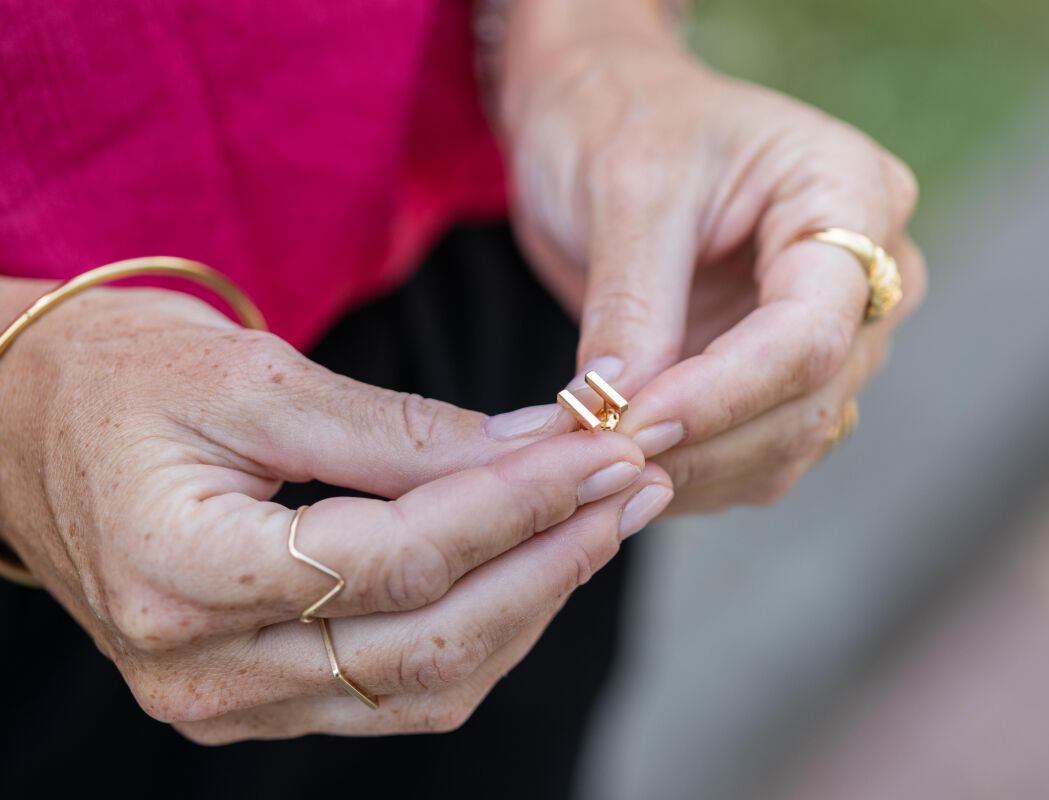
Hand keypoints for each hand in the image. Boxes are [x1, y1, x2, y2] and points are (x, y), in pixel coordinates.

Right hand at [0, 280, 671, 741]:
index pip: (404, 556)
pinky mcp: (251, 701)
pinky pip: (397, 692)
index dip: (524, 505)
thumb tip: (536, 447)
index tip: (610, 448)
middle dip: (554, 561)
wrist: (17, 430)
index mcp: (185, 570)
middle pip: (431, 641)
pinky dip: (480, 632)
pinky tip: (534, 567)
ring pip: (429, 683)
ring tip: (605, 519)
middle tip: (635, 486)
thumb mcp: (253, 375)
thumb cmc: (116, 377)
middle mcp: (201, 668)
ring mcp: (224, 702)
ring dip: (533, 603)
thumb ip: (399, 433)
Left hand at [497, 7, 925, 511]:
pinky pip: (760, 453)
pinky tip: (624, 467)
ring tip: (596, 465)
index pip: (811, 330)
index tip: (630, 425)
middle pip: (810, 399)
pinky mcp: (788, 374)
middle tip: (596, 458)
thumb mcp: (624, 186)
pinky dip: (693, 473)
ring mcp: (838, 330)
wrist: (609, 112)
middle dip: (701, 443)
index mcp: (850, 194)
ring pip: (790, 442)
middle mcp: (869, 271)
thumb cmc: (622, 117)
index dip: (723, 393)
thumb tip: (618, 412)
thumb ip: (632, 301)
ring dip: (695, 471)